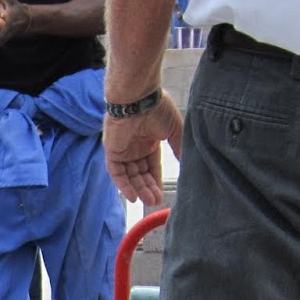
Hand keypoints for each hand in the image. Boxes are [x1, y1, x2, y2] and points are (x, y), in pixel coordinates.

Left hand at [103, 91, 183, 205]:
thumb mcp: (174, 130)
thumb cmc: (157, 108)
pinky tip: (133, 197)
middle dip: (148, 188)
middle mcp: (135, 146)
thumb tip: (187, 163)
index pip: (152, 165)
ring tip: (149, 201)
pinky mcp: (111, 150)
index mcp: (149, 140)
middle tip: (156, 202)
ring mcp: (122, 149)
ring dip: (139, 189)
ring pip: (130, 175)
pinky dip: (124, 185)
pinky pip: (116, 172)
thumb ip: (178, 147)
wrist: (138, 98)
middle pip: (141, 173)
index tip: (163, 194)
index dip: (157, 180)